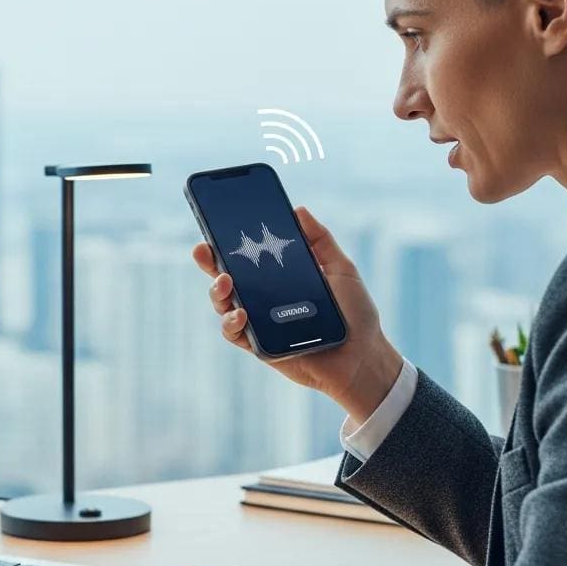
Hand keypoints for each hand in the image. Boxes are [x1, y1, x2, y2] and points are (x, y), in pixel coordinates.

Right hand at [193, 205, 401, 424]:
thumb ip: (320, 240)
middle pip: (226, 277)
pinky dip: (231, 322)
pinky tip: (240, 313)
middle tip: (203, 250)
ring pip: (224, 305)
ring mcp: (259, 323)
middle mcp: (263, 298)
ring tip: (225, 282)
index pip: (246, 257)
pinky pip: (235, 334)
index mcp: (278, 277)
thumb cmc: (354, 313)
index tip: (214, 226)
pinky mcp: (260, 346)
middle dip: (209, 262)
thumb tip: (298, 209)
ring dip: (217, 291)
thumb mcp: (341, 269)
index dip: (226, 242)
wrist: (364, 355)